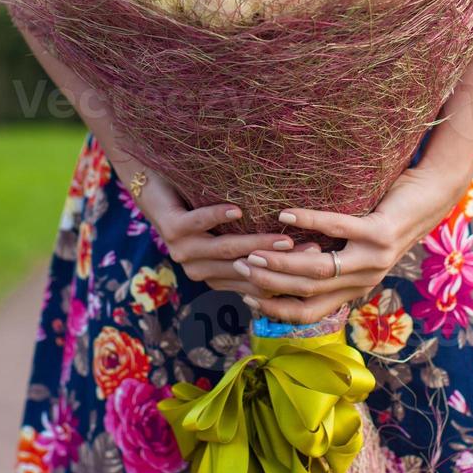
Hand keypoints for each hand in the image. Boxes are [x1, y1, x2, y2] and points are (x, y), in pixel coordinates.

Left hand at [129, 170, 303, 300]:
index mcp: (214, 276)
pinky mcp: (171, 228)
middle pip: (246, 271)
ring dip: (256, 244)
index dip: (285, 277)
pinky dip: (217, 216)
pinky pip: (198, 224)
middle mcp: (199, 270)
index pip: (256, 284)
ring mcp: (183, 251)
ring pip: (226, 251)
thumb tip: (300, 248)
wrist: (155, 188)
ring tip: (284, 238)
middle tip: (312, 252)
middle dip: (280, 263)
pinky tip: (237, 209)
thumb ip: (253, 246)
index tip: (316, 262)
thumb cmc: (200, 209)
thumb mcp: (228, 233)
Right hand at [232, 166, 466, 324]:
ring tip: (253, 251)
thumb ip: (330, 259)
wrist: (433, 197)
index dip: (276, 309)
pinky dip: (307, 221)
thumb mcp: (358, 247)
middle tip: (239, 268)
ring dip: (282, 261)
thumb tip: (287, 259)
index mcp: (356, 287)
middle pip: (308, 292)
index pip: (310, 312)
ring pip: (319, 268)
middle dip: (270, 284)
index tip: (246, 295)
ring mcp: (374, 257)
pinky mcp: (380, 232)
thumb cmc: (387, 217)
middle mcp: (365, 279)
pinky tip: (284, 215)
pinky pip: (337, 227)